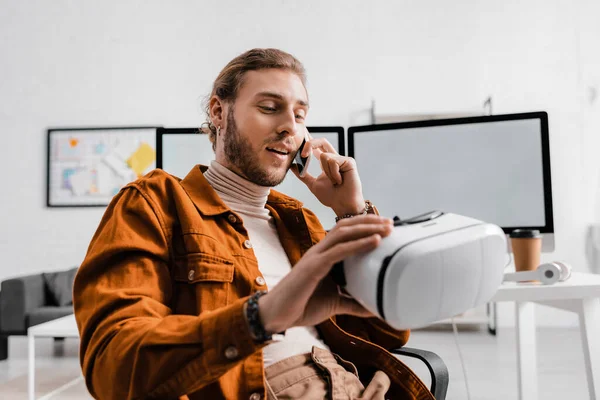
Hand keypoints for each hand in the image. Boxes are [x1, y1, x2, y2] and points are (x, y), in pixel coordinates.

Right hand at [257, 214, 393, 333]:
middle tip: (391, 223)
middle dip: (369, 222)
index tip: (385, 226)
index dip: (364, 225)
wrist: (277, 316)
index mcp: (323, 256)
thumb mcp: (334, 304)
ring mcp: (315, 257)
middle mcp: (319, 251)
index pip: (345, 232)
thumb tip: (374, 308)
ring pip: (343, 233)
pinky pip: (339, 251)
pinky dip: (358, 244)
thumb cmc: (302, 306)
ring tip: (387, 228)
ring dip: (367, 228)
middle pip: (346, 226)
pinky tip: (375, 241)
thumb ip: (353, 303)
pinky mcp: (314, 267)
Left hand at [292, 128, 364, 216]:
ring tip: (334, 182)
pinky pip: (333, 161)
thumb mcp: (313, 184)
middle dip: (310, 144)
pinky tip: (339, 181)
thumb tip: (292, 166)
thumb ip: (303, 175)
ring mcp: (342, 159)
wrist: (343, 205)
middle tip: (303, 154)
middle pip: (321, 142)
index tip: (303, 131)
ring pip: (325, 156)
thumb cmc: (332, 197)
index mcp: (327, 163)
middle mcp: (334, 158)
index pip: (317, 148)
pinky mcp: (349, 161)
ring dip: (326, 173)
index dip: (309, 139)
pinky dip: (333, 174)